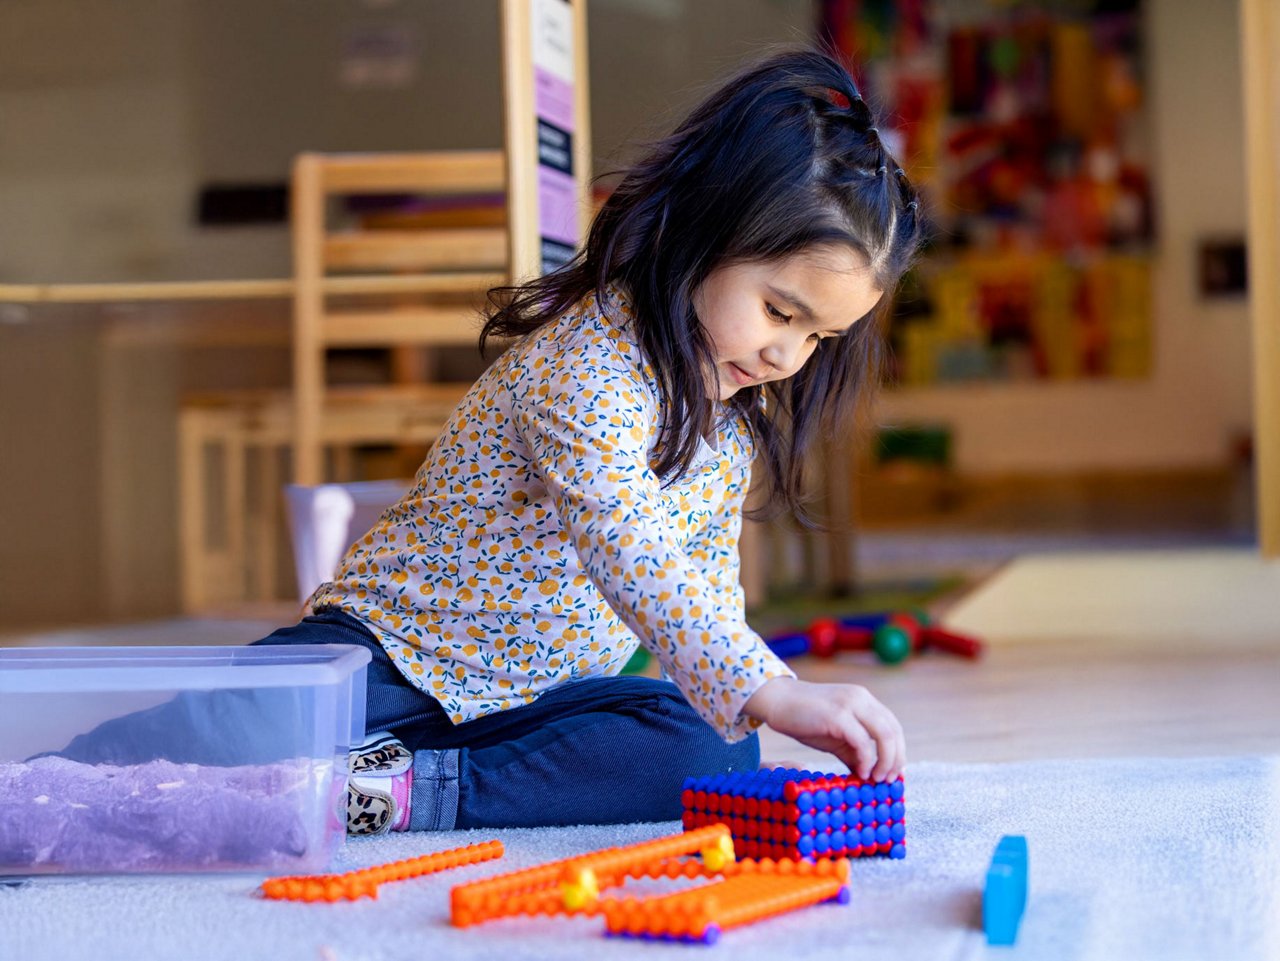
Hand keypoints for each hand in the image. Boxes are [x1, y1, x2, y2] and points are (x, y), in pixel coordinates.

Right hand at [743, 677, 905, 781]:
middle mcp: (861, 698)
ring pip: (885, 735)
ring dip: (886, 762)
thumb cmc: (804, 719)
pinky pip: (862, 742)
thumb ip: (854, 752)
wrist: (777, 700)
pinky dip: (866, 761)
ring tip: (876, 779)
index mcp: (863, 700)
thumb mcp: (835, 736)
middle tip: (888, 781)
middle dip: (896, 759)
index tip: (893, 773)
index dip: (898, 752)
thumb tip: (870, 776)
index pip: (893, 726)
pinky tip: (861, 773)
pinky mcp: (838, 715)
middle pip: (893, 731)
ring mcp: (850, 704)